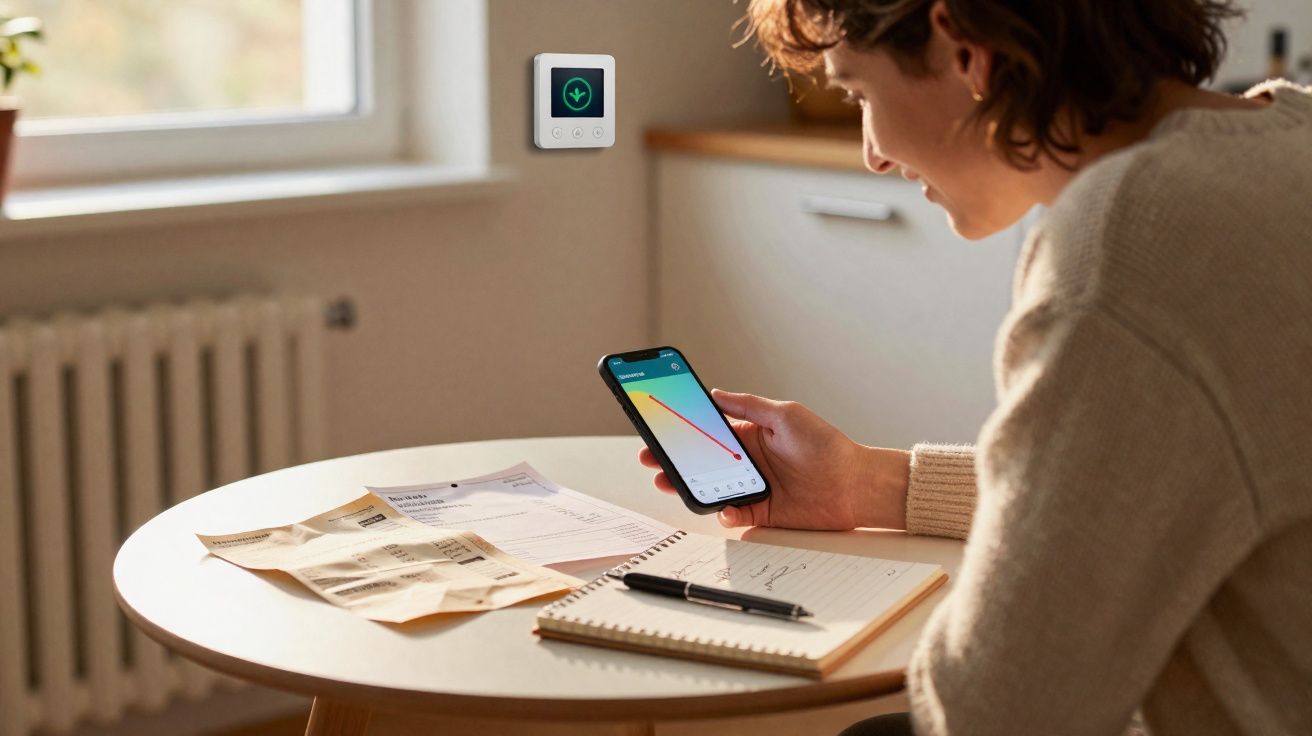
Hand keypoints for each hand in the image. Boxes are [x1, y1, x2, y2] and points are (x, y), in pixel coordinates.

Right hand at [638, 389, 909, 529]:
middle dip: (675, 460)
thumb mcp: (785, 414)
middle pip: (702, 462)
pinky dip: (724, 512)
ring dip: (688, 487)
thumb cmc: (826, 445)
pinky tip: (722, 507)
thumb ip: (748, 405)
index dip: (684, 431)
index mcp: (750, 435)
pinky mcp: (762, 513)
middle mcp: (748, 462)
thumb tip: (716, 392)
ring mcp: (753, 488)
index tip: (660, 429)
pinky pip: (733, 514)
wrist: (855, 485)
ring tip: (669, 482)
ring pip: (711, 488)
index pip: (709, 432)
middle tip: (653, 459)